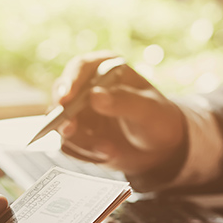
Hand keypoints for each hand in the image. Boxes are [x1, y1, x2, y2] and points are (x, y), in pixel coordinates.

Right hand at [52, 52, 185, 174]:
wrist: (160, 148)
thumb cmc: (158, 120)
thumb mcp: (148, 110)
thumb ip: (124, 101)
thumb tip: (94, 95)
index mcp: (105, 69)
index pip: (80, 67)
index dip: (69, 81)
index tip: (65, 99)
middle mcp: (87, 88)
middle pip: (61, 95)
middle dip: (63, 115)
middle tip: (69, 129)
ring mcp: (80, 113)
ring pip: (62, 124)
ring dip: (82, 140)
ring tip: (109, 150)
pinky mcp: (78, 135)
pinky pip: (69, 146)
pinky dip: (86, 153)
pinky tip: (108, 154)